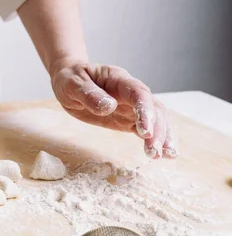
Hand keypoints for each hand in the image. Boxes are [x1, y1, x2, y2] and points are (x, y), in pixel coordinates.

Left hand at [50, 61, 177, 158]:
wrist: (68, 80)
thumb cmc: (70, 79)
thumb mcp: (72, 84)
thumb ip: (89, 94)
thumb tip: (109, 106)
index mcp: (118, 79)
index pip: (138, 93)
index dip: (145, 111)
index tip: (145, 131)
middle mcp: (129, 92)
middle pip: (153, 108)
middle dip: (157, 130)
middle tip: (155, 152)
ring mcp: (130, 106)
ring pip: (155, 119)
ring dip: (162, 137)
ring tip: (166, 156)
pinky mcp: (127, 119)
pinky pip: (145, 129)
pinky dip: (155, 140)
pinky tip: (162, 155)